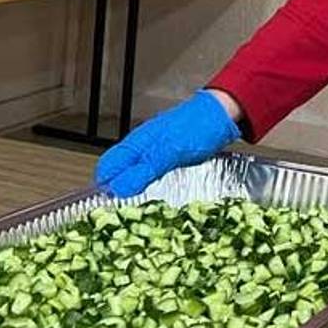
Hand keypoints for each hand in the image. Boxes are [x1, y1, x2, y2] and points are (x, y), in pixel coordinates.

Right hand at [95, 90, 240, 197]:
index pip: (106, 168)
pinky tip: (158, 195)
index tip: (108, 208)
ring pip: (134, 174)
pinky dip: (150, 185)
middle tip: (124, 214)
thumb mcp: (171, 152)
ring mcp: (154, 152)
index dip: (104, 188)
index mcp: (136, 144)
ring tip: (140, 208)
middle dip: (118, 192)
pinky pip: (150, 173)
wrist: (223, 114)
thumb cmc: (199, 127)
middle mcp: (141, 147)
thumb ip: (145, 170)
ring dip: (135, 190)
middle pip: (118, 173)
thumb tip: (118, 189)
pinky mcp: (168, 157)